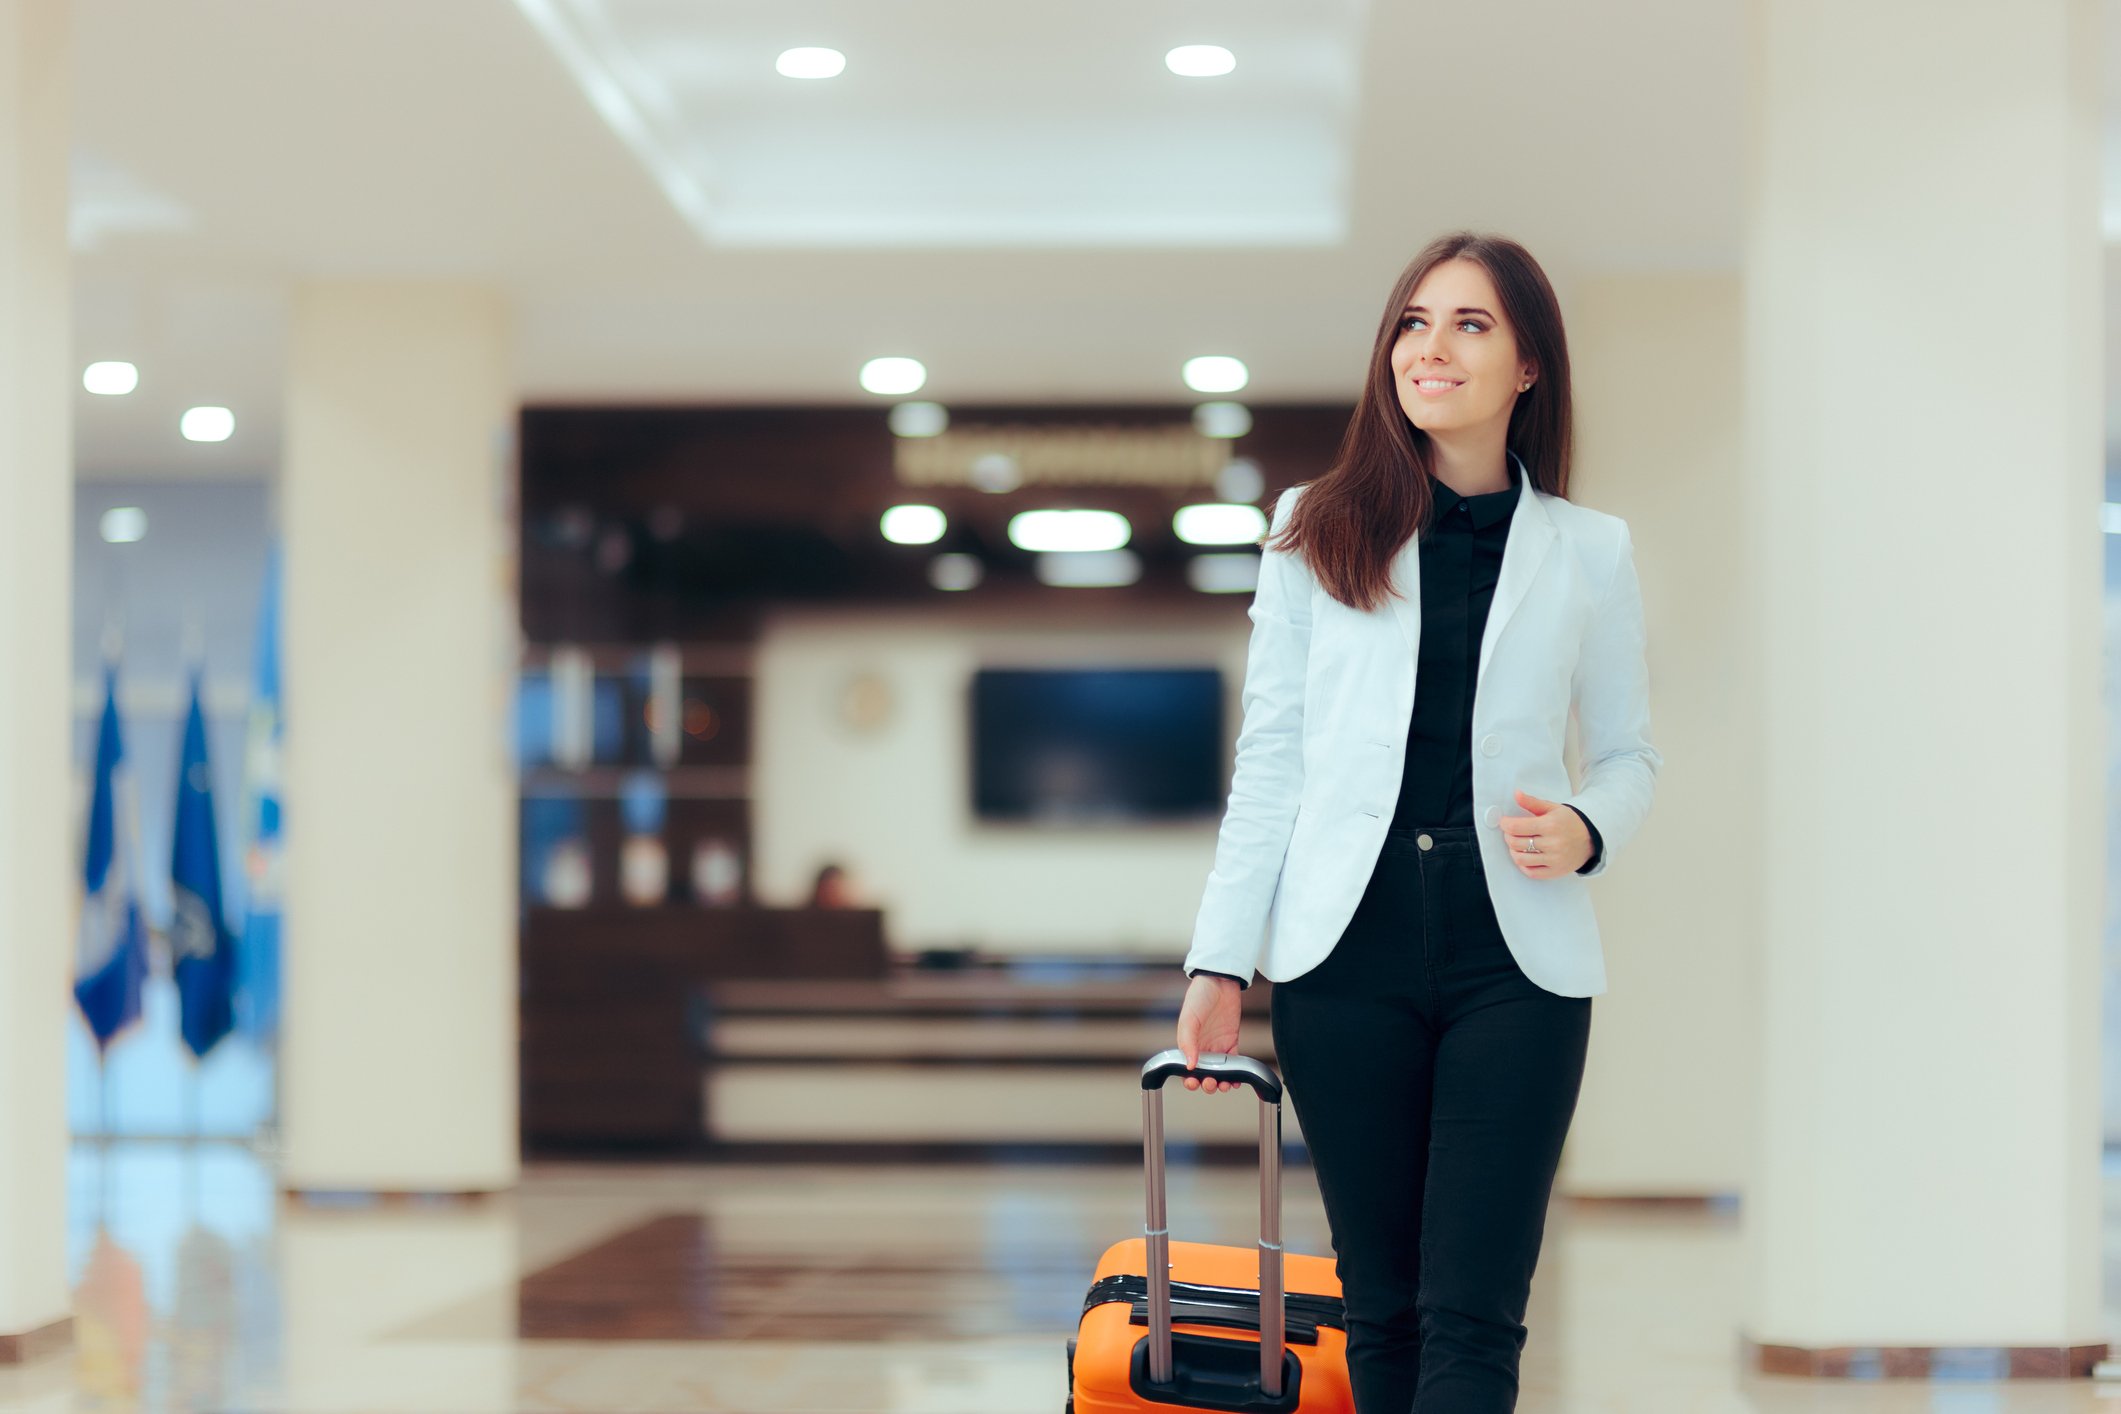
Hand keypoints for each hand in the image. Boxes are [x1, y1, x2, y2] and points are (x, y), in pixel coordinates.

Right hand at [1175, 975, 1244, 1094]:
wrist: (1220, 981)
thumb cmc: (1199, 996)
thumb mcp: (1189, 1018)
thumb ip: (1188, 1042)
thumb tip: (1189, 1065)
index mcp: (1188, 1044)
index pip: (1187, 1068)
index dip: (1189, 1079)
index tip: (1193, 1082)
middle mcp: (1202, 1048)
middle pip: (1203, 1074)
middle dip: (1206, 1084)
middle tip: (1210, 1083)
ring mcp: (1217, 1046)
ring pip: (1219, 1073)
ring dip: (1221, 1082)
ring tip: (1224, 1084)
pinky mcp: (1231, 1042)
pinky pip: (1234, 1063)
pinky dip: (1235, 1074)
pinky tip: (1235, 1080)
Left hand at [1499, 789, 1591, 876]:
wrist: (1592, 838)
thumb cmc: (1570, 821)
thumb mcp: (1553, 808)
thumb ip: (1532, 802)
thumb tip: (1516, 794)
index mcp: (1550, 825)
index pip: (1516, 827)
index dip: (1505, 824)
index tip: (1504, 822)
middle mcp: (1552, 843)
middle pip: (1515, 843)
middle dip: (1508, 837)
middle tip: (1510, 833)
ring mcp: (1554, 860)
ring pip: (1520, 859)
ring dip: (1513, 851)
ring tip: (1516, 845)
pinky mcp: (1556, 871)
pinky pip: (1531, 872)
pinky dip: (1523, 865)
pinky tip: (1525, 857)